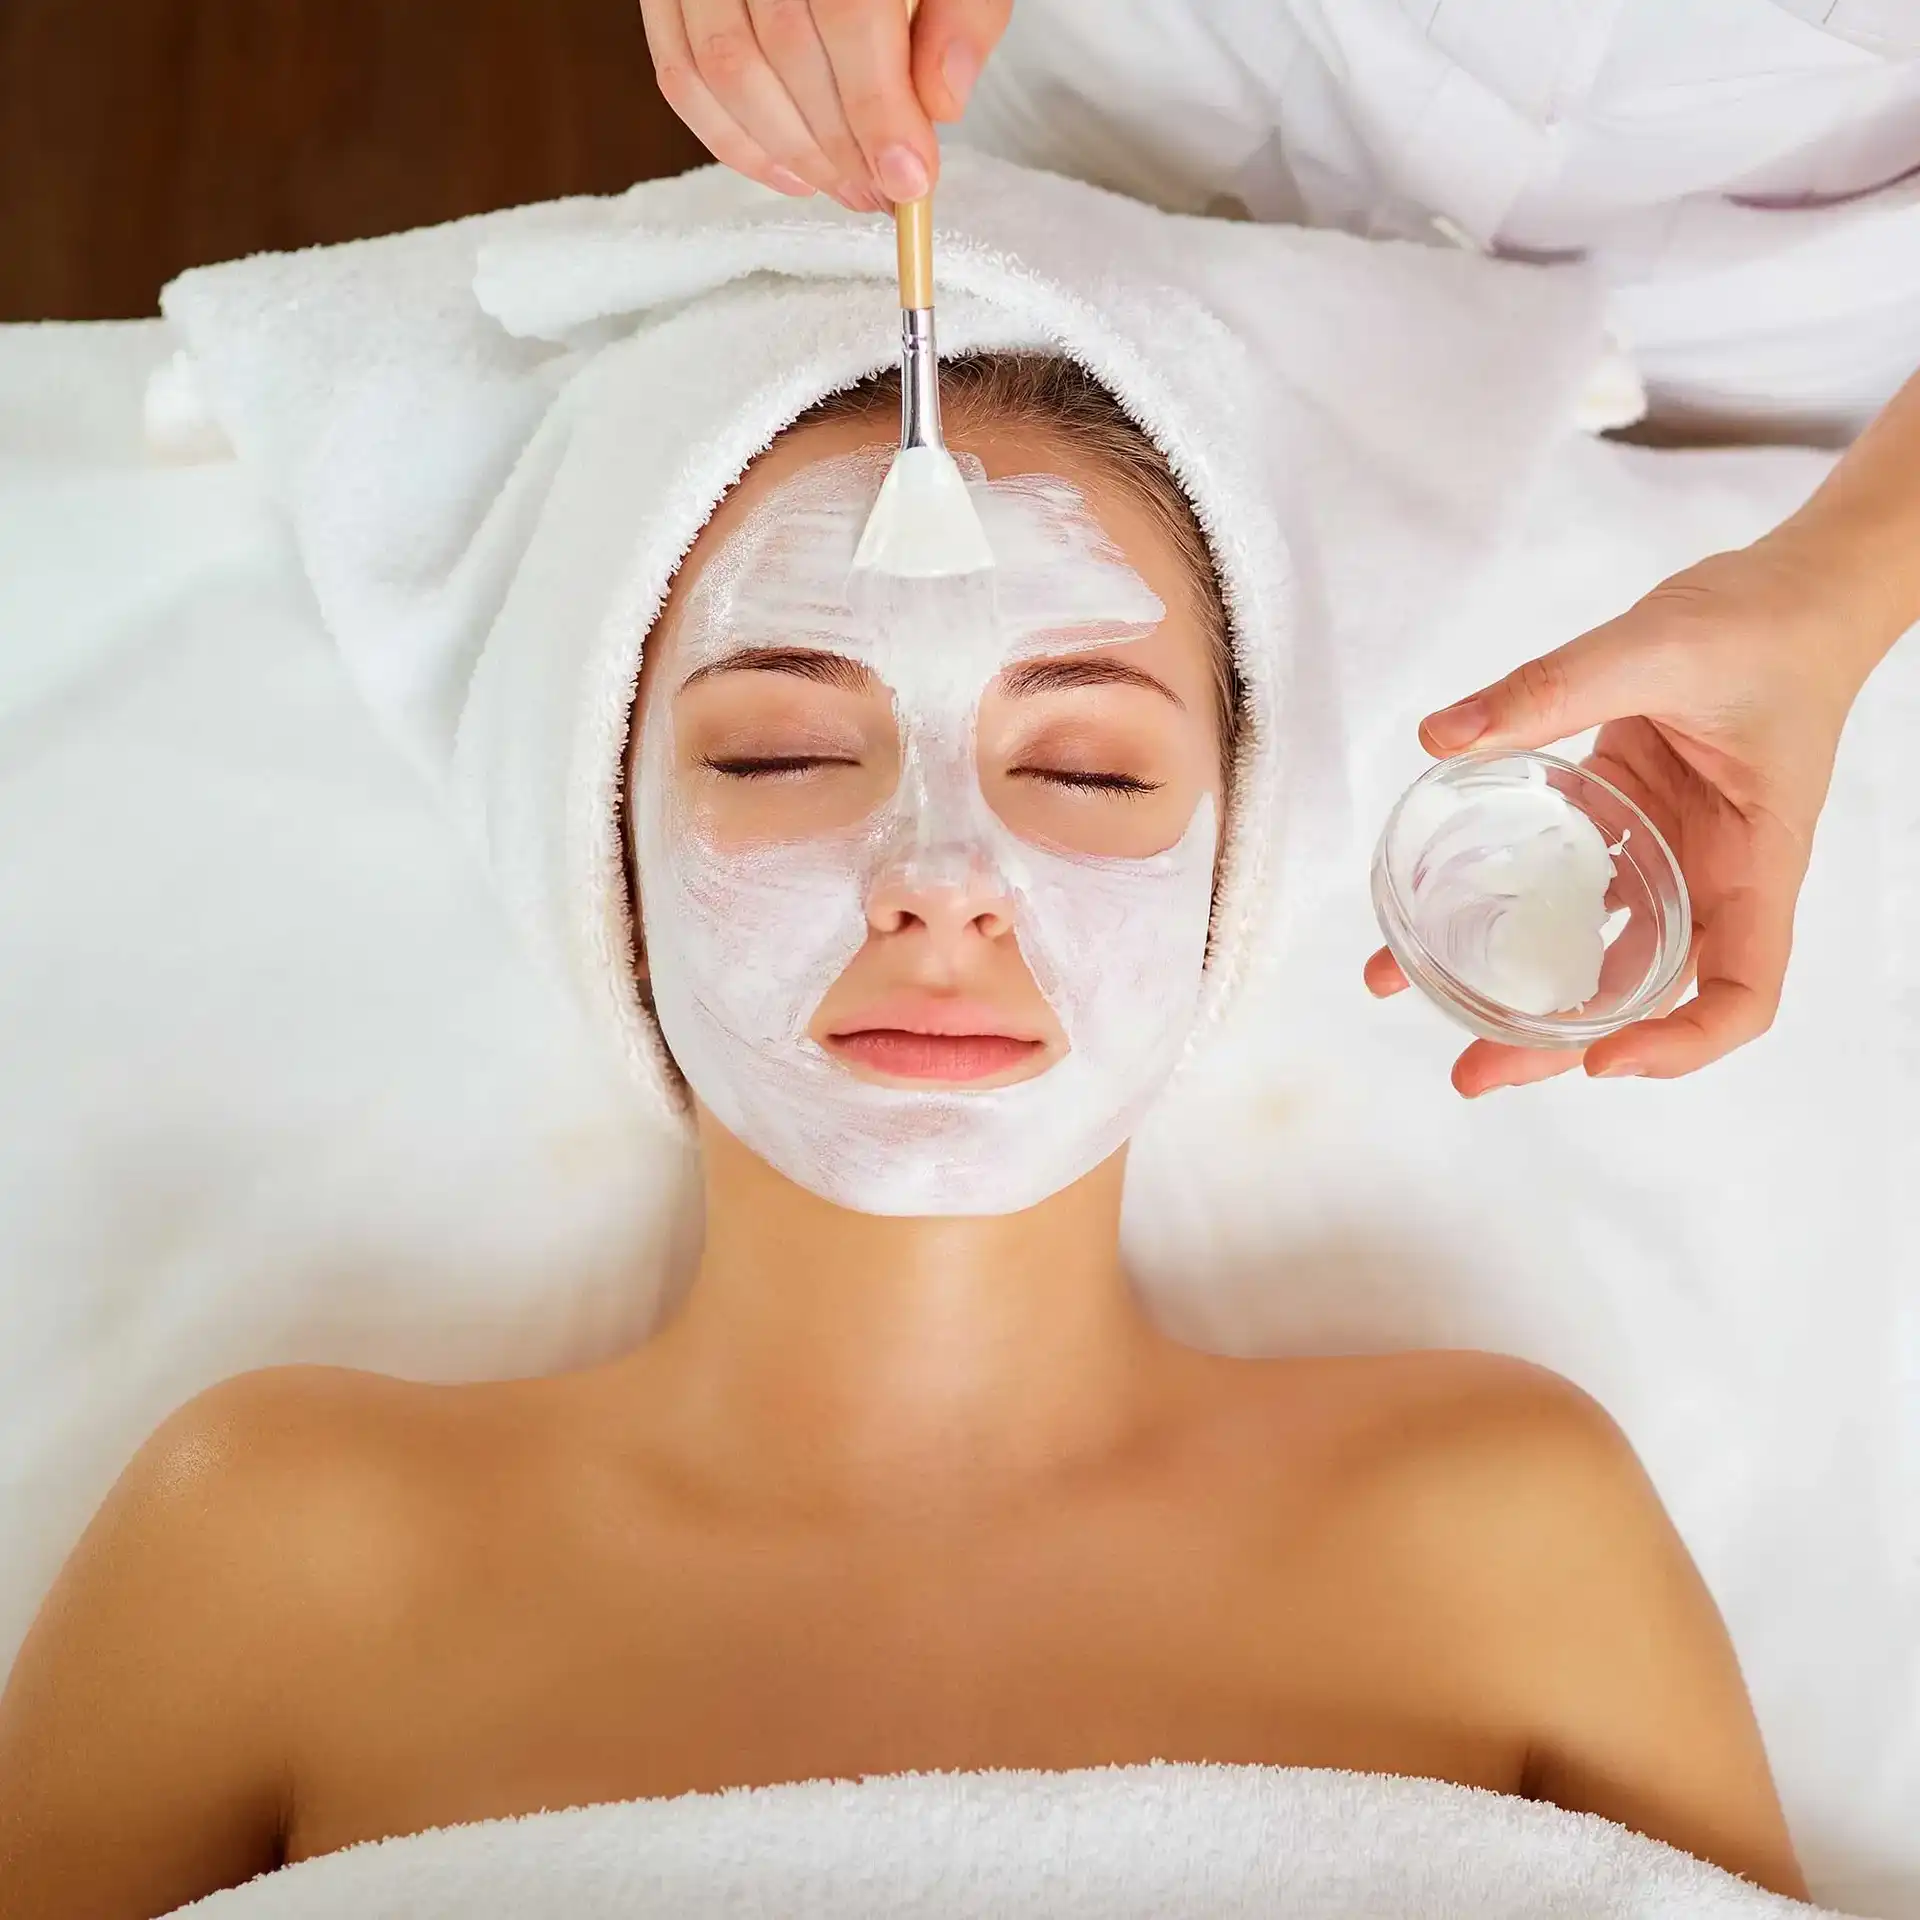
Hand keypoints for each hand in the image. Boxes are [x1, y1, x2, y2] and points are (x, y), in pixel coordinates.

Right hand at [639, 0, 1011, 211]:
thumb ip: (963, 13)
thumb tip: (940, 103)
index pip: (847, 11)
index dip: (876, 107)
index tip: (909, 177)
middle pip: (784, 49)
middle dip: (840, 145)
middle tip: (884, 192)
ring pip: (726, 70)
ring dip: (790, 152)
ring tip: (846, 187)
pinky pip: (680, 72)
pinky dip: (731, 139)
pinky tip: (788, 172)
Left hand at [1365, 533, 1886, 1094]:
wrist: (1795, 586)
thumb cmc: (1766, 622)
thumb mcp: (1655, 647)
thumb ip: (1548, 689)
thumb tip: (1443, 735)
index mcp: (1753, 860)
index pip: (1743, 991)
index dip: (1680, 1043)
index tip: (1602, 1059)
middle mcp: (1710, 873)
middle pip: (1644, 993)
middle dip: (1558, 1043)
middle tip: (1470, 1073)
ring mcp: (1665, 851)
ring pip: (1593, 946)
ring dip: (1516, 981)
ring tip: (1420, 997)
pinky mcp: (1624, 818)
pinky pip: (1565, 880)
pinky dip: (1506, 901)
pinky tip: (1435, 908)